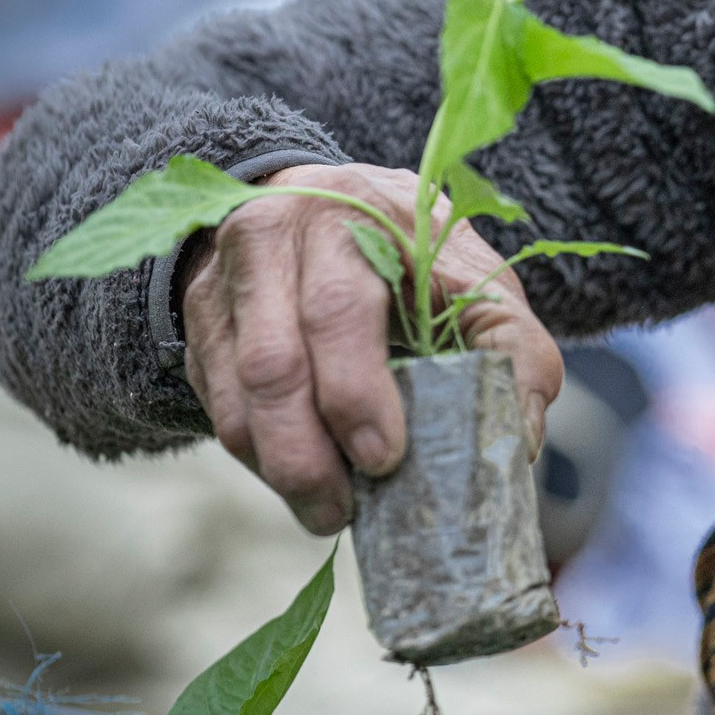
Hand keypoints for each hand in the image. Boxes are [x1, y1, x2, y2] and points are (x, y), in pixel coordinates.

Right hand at [180, 164, 563, 534]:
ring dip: (277, 465)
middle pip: (273, 362)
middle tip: (344, 509)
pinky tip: (296, 476)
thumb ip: (513, 346)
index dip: (356, 392)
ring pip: (233, 393)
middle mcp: (271, 239)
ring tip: (327, 510)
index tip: (385, 457)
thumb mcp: (475, 274)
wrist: (328, 203)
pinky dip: (255, 452)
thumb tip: (516, 439)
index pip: (338, 310)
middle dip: (307, 453)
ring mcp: (223, 281)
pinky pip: (215, 401)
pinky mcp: (198, 322)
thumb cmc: (414, 251)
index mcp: (351, 215)